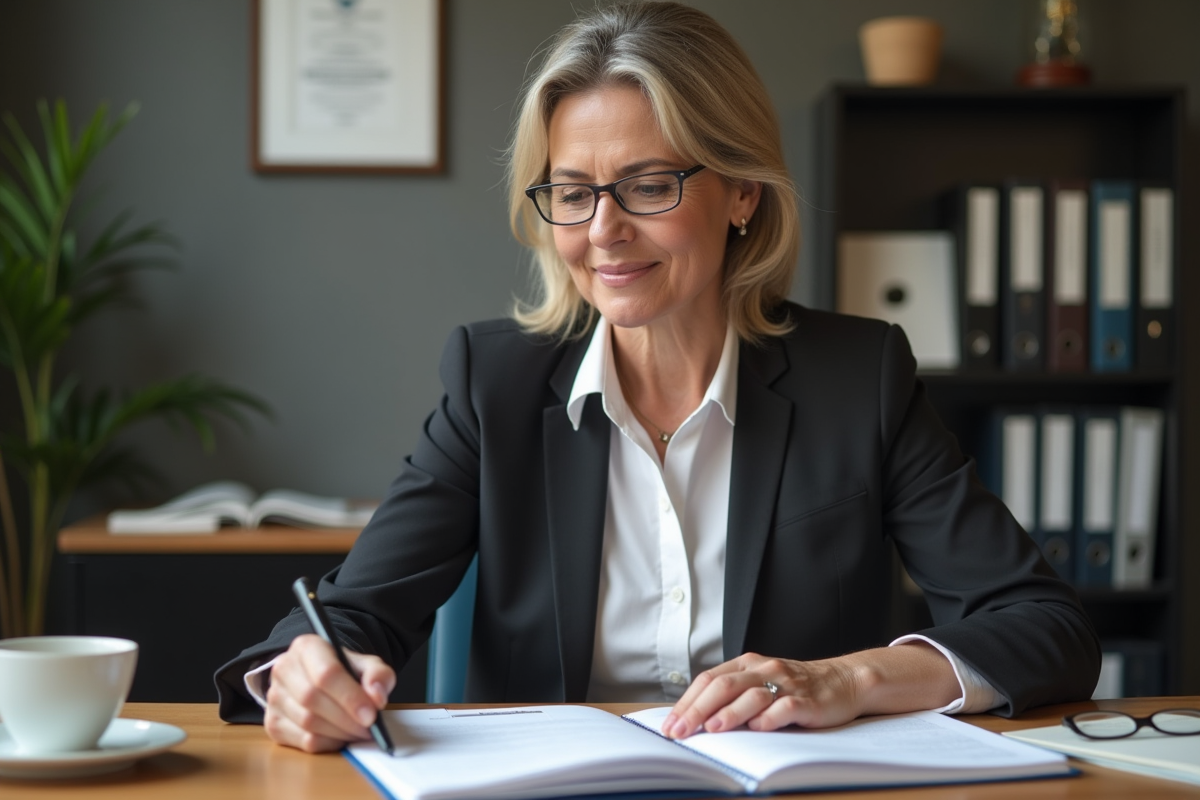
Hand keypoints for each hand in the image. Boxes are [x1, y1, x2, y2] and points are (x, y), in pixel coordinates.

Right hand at [264, 633, 395, 752]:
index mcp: (306, 647)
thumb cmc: (343, 671)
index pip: (326, 674)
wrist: (318, 679)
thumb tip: (377, 697)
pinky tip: (341, 736)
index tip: (371, 715)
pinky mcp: (272, 723)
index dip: (350, 697)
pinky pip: (303, 741)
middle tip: (369, 728)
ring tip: (359, 731)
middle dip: (346, 719)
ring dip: (339, 733)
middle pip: (313, 700)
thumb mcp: (365, 664)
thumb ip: (378, 674)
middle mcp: (284, 669)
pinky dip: (328, 743)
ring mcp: (274, 697)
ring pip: (307, 723)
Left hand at [662, 643, 961, 738]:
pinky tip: (758, 729)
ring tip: (711, 729)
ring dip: (729, 713)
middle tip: (680, 731)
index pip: (709, 680)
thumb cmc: (796, 687)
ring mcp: (786, 684)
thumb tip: (693, 719)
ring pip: (751, 695)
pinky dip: (770, 718)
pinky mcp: (807, 700)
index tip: (669, 725)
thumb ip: (733, 695)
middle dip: (697, 709)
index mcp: (747, 664)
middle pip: (723, 686)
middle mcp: (764, 669)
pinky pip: (785, 707)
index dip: (686, 702)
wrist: (844, 681)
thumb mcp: (761, 684)